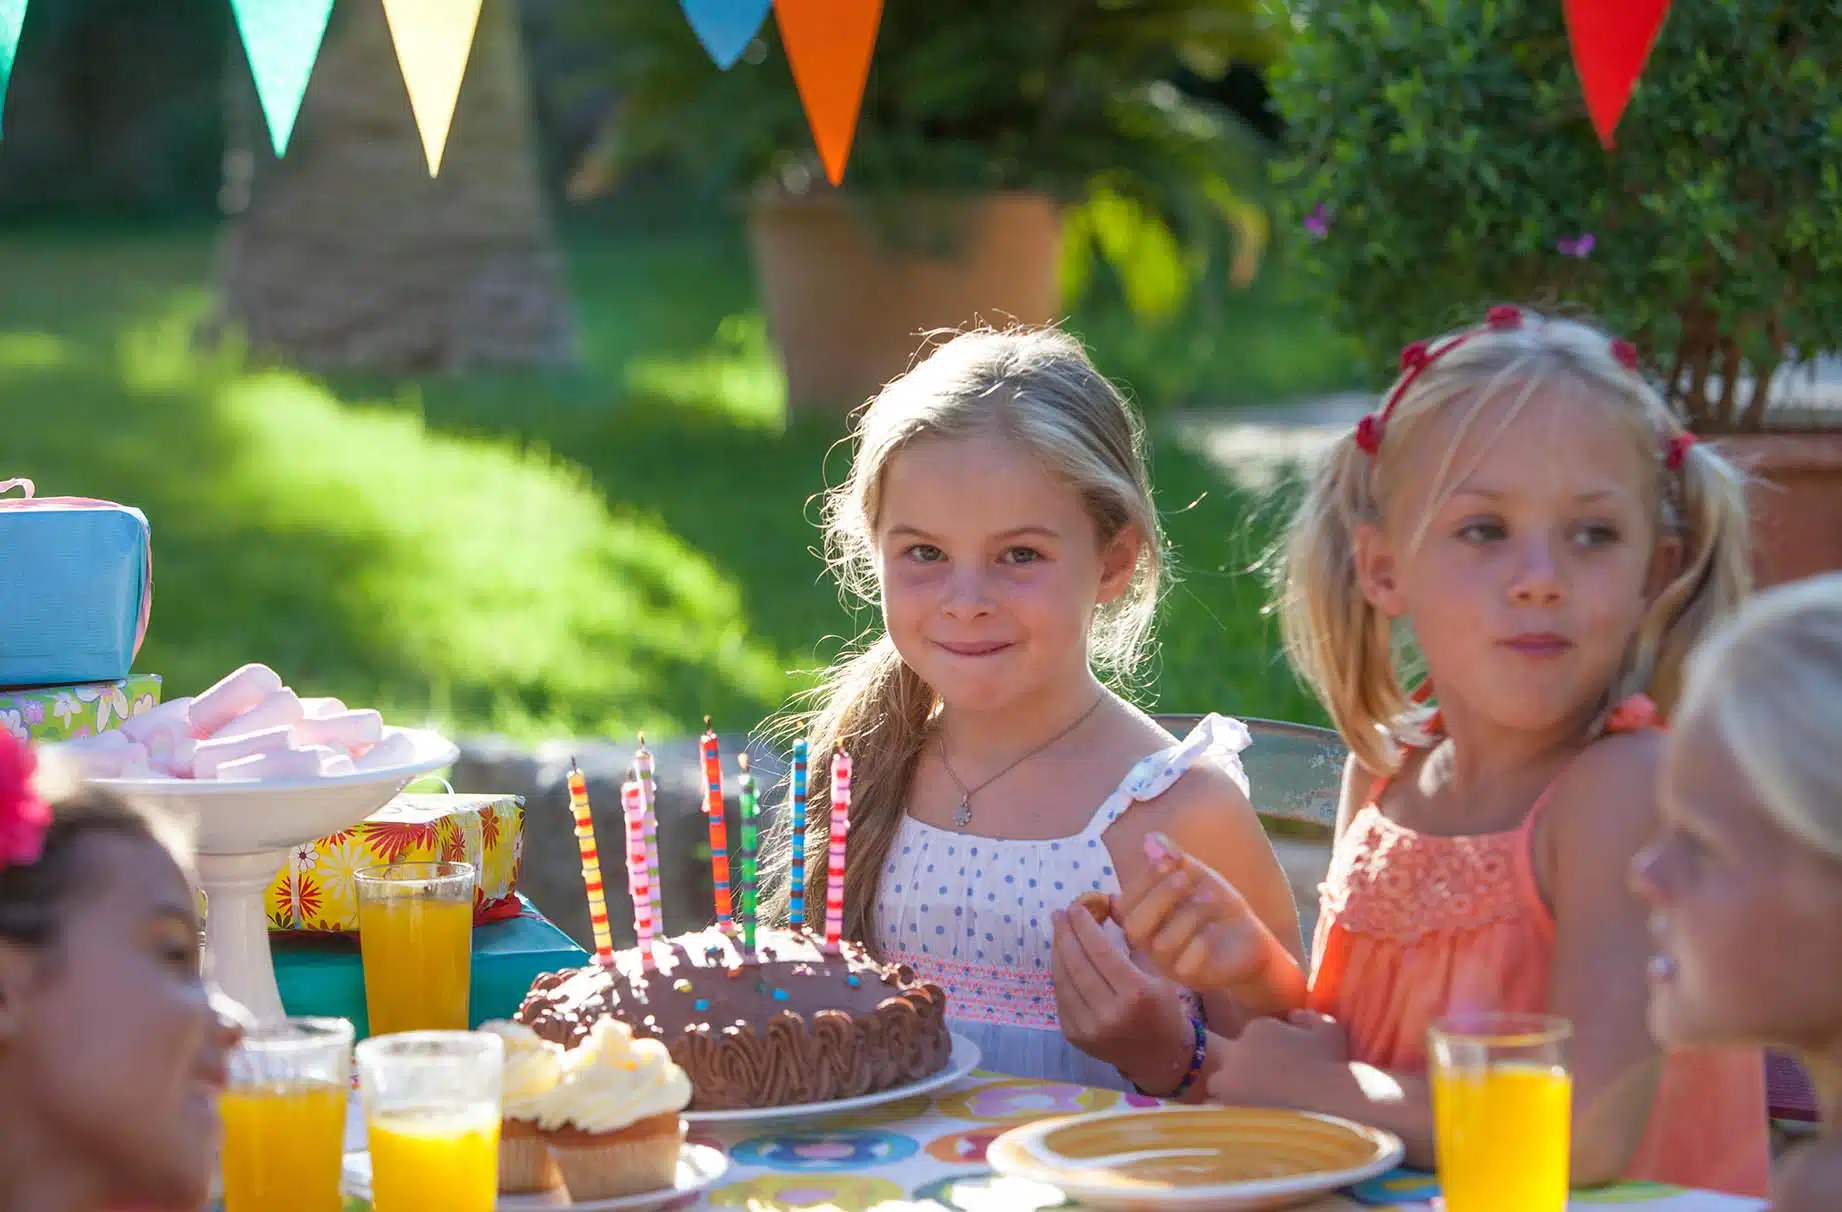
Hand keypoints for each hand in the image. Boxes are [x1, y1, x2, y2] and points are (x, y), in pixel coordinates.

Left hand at [1050, 905, 1192, 1091]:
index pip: (1101, 952)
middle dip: (1065, 935)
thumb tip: (1108, 903)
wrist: (1159, 1056)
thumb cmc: (1163, 1008)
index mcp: (1136, 994)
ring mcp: (1089, 1029)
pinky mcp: (1075, 1037)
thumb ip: (1133, 938)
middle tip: (1059, 914)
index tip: (1076, 907)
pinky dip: (1059, 974)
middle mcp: (1109, 1014)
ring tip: (1058, 931)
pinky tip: (1061, 957)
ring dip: (1058, 952)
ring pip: (1063, 980)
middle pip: (1077, 965)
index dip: (1085, 927)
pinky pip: (1061, 998)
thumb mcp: (1159, 971)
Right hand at [1116, 832, 1268, 992]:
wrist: (1250, 941)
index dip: (1143, 879)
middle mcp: (1149, 944)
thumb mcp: (1199, 878)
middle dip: (1158, 896)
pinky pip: (1186, 965)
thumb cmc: (1217, 909)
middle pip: (1133, 927)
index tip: (1168, 859)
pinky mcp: (1192, 978)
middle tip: (1185, 877)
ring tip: (1210, 897)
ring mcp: (1168, 964)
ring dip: (1187, 915)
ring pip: (1161, 944)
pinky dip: (1201, 942)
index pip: (1123, 903)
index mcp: (1144, 919)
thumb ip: (1176, 861)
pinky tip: (1216, 927)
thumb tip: (1150, 838)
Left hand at [1207, 1010, 1347, 1106]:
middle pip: (1232, 1059)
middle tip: (1265, 1091)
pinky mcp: (1226, 1106)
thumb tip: (1294, 1015)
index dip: (1266, 1054)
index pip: (1253, 1038)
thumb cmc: (1334, 1066)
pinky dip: (1227, 1114)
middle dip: (1244, 1071)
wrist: (1331, 1103)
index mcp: (1259, 1028)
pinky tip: (1248, 1125)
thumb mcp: (1330, 1031)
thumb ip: (1310, 1017)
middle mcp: (1238, 1049)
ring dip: (1232, 1092)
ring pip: (1220, 1083)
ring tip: (1254, 1110)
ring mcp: (1229, 1078)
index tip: (1281, 1070)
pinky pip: (1218, 1109)